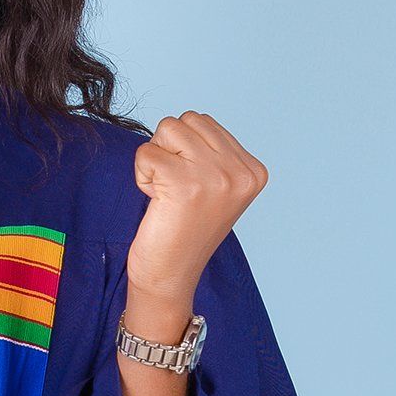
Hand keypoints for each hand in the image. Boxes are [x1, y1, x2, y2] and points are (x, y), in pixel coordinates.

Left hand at [127, 112, 267, 304]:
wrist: (170, 274)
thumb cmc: (184, 230)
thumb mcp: (215, 187)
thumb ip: (212, 152)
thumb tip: (190, 121)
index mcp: (254, 170)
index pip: (205, 122)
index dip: (185, 150)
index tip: (191, 188)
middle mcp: (241, 171)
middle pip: (187, 120)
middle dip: (169, 149)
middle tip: (174, 188)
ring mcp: (216, 176)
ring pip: (168, 128)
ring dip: (156, 159)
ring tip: (166, 193)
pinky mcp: (185, 183)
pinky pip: (146, 152)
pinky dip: (142, 174)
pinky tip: (156, 200)